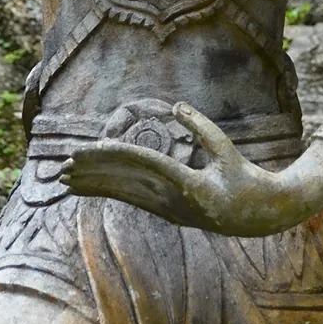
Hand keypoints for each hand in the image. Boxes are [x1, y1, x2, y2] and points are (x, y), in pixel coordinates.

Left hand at [60, 102, 322, 236]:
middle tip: (63, 165)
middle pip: (126, 182)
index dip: (114, 154)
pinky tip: (90, 187)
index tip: (89, 149)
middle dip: (93, 173)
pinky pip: (133, 199)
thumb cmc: (246, 178)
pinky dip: (109, 191)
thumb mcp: (227, 151)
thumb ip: (202, 128)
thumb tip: (175, 106)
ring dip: (95, 185)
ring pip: (125, 194)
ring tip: (65, 179)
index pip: (144, 164)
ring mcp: (168, 209)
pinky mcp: (167, 211)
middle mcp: (173, 202)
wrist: (259, 216)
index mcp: (190, 186)